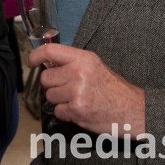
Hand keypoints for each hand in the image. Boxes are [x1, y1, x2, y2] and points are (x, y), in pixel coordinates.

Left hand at [28, 43, 145, 135]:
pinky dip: (66, 113)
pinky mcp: (77, 111)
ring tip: (77, 100)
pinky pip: (57, 111)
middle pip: (46, 78)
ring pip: (50, 96)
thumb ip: (72, 63)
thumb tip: (47, 63)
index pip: (50, 51)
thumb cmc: (113, 89)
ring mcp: (77, 92)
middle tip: (68, 89)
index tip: (31, 62)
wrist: (133, 110)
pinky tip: (80, 110)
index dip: (35, 56)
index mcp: (83, 58)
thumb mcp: (94, 66)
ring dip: (60, 101)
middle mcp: (78, 73)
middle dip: (53, 85)